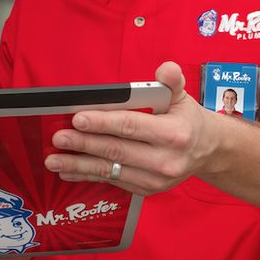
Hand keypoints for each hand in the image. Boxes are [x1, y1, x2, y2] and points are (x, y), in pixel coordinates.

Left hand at [44, 62, 219, 195]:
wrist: (206, 151)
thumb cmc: (186, 119)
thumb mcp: (183, 96)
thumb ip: (172, 81)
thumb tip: (165, 69)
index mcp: (174, 134)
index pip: (131, 126)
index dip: (102, 122)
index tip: (77, 118)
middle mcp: (165, 161)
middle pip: (116, 150)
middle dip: (83, 144)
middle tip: (58, 138)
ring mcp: (155, 180)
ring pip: (110, 170)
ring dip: (79, 165)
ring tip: (53, 160)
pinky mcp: (146, 190)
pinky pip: (112, 182)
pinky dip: (87, 176)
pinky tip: (68, 171)